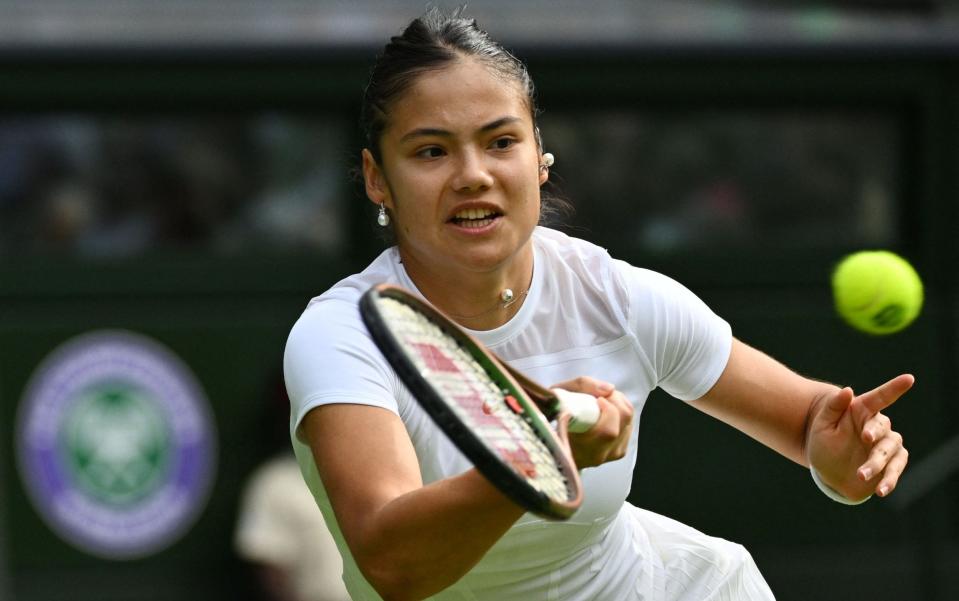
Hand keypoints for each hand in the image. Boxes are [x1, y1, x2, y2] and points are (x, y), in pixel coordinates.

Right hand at [549, 376, 633, 468]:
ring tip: (602, 403)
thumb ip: (583, 386)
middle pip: (623, 422)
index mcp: (578, 447)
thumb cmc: (553, 416)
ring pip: (629, 422)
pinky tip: (606, 413)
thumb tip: (610, 389)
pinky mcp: (619, 452)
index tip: (596, 399)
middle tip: (601, 396)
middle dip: (615, 401)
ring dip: (618, 405)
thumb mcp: (558, 394)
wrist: (555, 441)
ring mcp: (610, 456)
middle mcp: (597, 456)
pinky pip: (629, 427)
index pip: (607, 431)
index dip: (607, 409)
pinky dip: (621, 414)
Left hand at [805, 374, 912, 500]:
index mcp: (861, 411)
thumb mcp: (821, 423)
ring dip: (877, 463)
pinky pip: (895, 470)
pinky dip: (889, 480)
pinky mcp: (891, 464)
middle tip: (865, 438)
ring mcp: (886, 446)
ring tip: (860, 475)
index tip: (909, 378)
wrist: (825, 466)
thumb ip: (833, 406)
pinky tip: (880, 490)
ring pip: (890, 452)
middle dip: (876, 433)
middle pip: (883, 428)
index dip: (895, 388)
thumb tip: (848, 390)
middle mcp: (877, 427)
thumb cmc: (822, 439)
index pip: (880, 397)